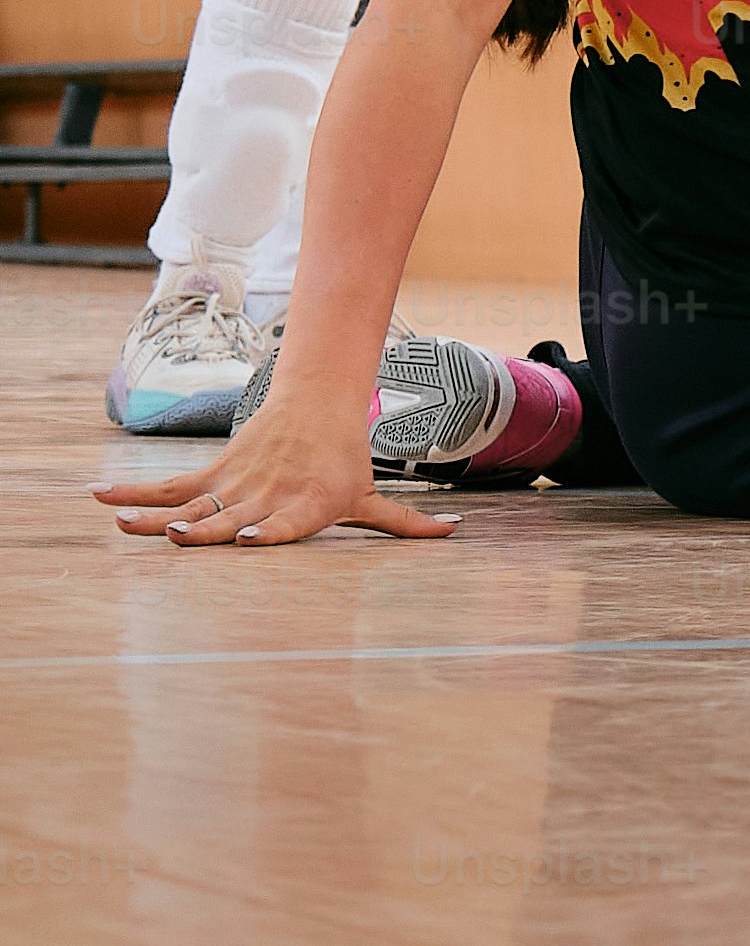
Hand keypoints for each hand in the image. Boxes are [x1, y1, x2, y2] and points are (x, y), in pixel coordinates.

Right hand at [98, 385, 455, 546]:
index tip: (248, 539)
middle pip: (230, 519)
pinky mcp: (214, 475)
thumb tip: (456, 533)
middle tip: (174, 539)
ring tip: (124, 527)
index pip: (284, 524)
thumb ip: (405, 523)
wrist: (319, 405)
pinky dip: (133, 493)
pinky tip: (98, 499)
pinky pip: (169, 488)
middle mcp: (267, 497)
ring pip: (191, 506)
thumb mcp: (372, 495)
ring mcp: (236, 486)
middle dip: (203, 531)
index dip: (266, 532)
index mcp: (307, 507)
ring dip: (154, 517)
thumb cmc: (345, 462)